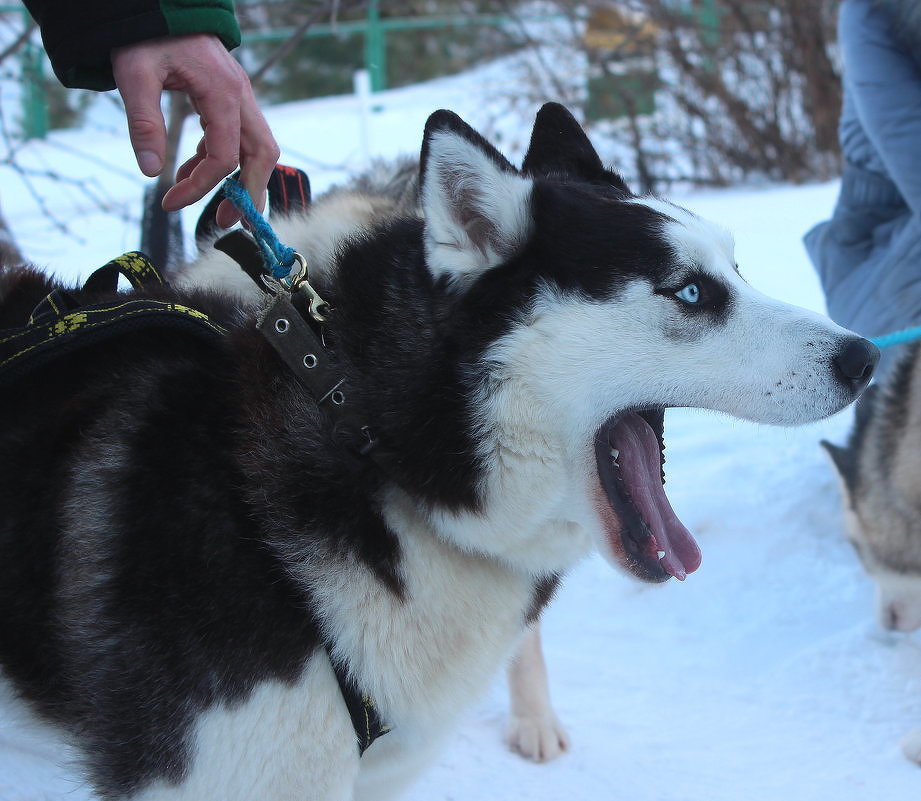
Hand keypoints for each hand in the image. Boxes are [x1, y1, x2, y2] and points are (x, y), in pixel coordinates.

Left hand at [111, 33, 278, 227]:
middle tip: (230, 222)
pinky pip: (239, 137)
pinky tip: (194, 169)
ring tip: (216, 206)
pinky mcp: (231, 98)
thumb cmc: (147, 35)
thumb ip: (144, 123)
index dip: (200, 186)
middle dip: (249, 193)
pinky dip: (223, 160)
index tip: (171, 202)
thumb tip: (151, 172)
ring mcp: (240, 97)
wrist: (159, 5)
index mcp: (223, 92)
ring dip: (242, 180)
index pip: (224, 155)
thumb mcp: (135, 75)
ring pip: (257, 149)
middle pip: (262, 156)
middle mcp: (241, 97)